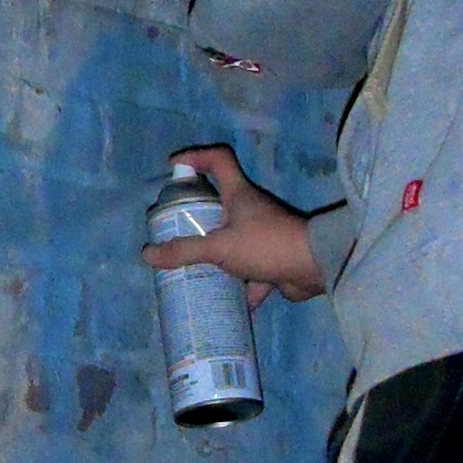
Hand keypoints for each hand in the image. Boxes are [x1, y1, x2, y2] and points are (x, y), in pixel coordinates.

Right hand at [141, 145, 329, 307]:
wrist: (315, 267)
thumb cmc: (266, 245)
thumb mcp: (219, 248)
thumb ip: (184, 251)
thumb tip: (147, 254)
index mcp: (239, 194)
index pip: (218, 160)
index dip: (195, 157)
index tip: (173, 167)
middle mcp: (252, 210)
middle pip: (220, 204)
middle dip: (197, 218)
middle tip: (174, 231)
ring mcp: (264, 236)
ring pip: (234, 241)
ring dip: (217, 256)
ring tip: (194, 270)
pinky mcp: (274, 261)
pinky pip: (251, 275)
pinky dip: (240, 289)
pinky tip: (225, 304)